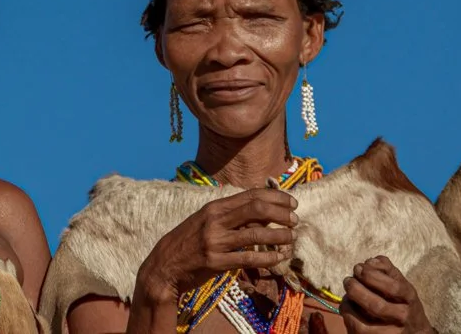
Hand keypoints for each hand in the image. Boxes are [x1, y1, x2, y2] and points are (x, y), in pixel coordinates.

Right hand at [133, 188, 297, 307]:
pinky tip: (279, 258)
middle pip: (256, 209)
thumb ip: (232, 215)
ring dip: (279, 237)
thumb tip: (265, 212)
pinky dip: (268, 259)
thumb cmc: (190, 241)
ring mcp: (215, 241)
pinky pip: (249, 259)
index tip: (292, 203)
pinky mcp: (216, 262)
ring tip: (291, 239)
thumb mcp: (207, 221)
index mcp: (215, 207)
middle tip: (295, 220)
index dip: (276, 197)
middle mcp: (215, 220)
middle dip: (281, 213)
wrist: (165, 265)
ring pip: (256, 235)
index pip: (251, 195)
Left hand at [338, 257, 431, 333]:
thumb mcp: (402, 284)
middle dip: (357, 290)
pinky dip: (348, 316)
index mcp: (409, 298)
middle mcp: (402, 317)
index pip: (393, 287)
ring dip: (350, 306)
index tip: (359, 268)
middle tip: (348, 281)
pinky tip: (347, 307)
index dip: (372, 276)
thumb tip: (370, 261)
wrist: (415, 331)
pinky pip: (358, 330)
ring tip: (346, 294)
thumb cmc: (404, 303)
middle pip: (377, 307)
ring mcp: (391, 333)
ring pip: (364, 324)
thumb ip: (387, 270)